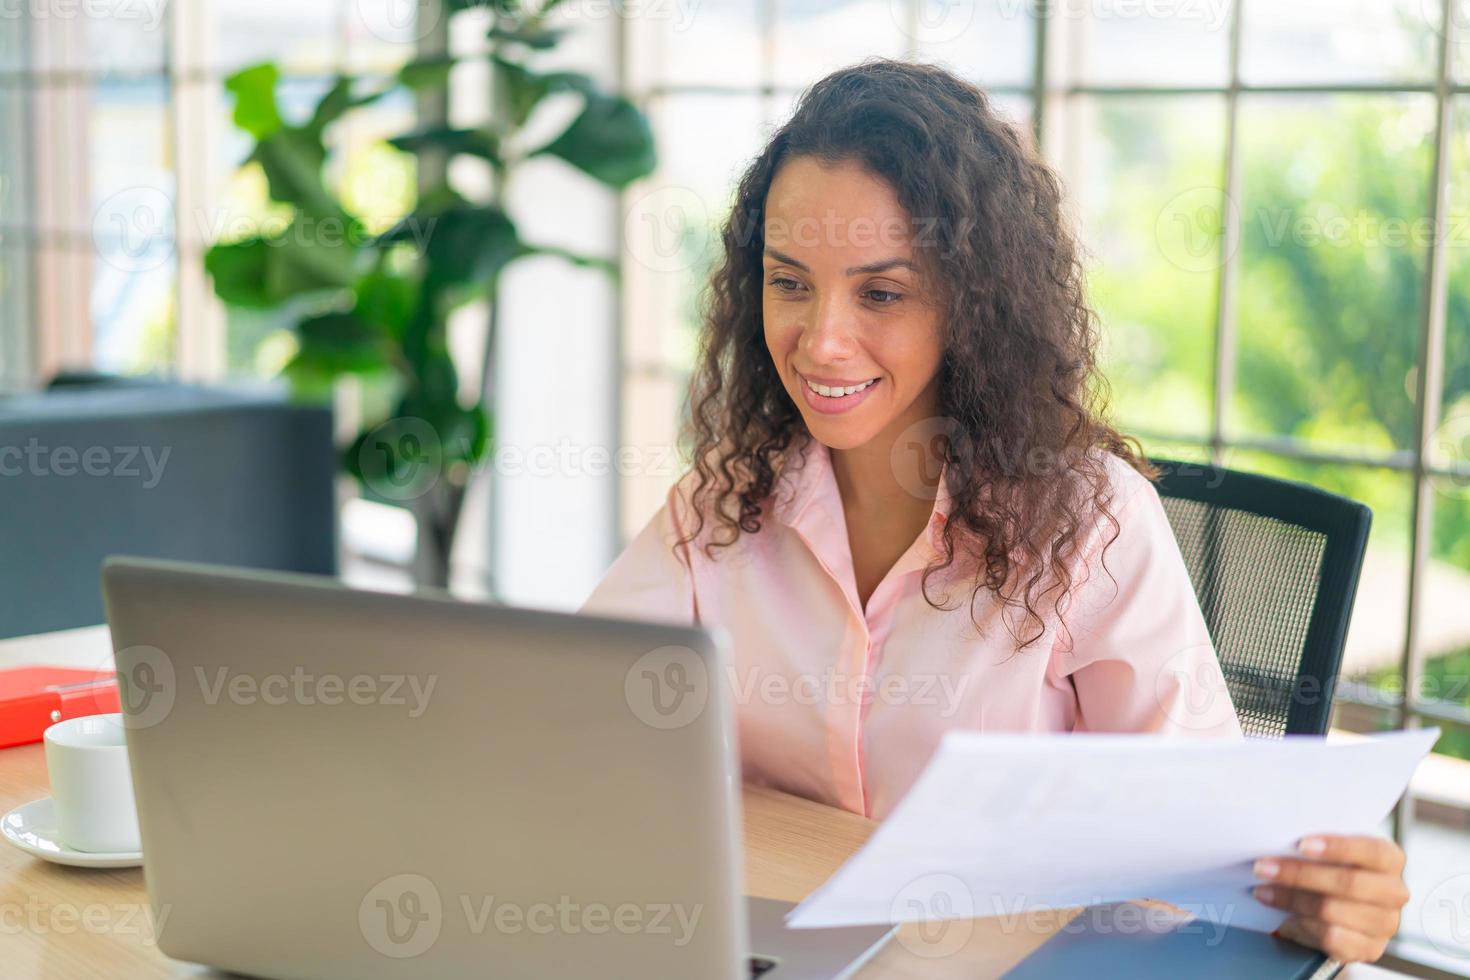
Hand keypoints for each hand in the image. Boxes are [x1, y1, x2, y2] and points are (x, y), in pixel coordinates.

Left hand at [1251, 834, 1408, 962]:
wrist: (1340, 915)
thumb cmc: (1331, 871)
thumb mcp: (1331, 853)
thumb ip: (1318, 846)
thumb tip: (1277, 837)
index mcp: (1389, 859)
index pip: (1372, 851)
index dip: (1337, 847)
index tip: (1300, 844)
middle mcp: (1394, 892)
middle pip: (1348, 883)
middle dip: (1298, 874)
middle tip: (1262, 868)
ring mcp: (1385, 924)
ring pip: (1332, 910)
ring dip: (1290, 900)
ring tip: (1263, 892)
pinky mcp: (1370, 949)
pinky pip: (1331, 938)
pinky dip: (1302, 926)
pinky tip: (1285, 919)